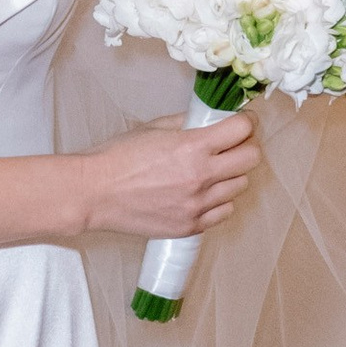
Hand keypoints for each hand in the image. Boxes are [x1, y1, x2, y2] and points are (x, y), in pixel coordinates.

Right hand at [81, 109, 258, 241]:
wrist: (93, 193)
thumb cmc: (117, 158)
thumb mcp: (153, 128)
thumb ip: (187, 124)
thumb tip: (210, 120)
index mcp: (192, 147)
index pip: (242, 130)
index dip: (246, 122)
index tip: (243, 122)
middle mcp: (201, 176)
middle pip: (251, 159)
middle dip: (246, 146)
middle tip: (233, 145)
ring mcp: (197, 205)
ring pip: (240, 186)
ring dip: (232, 175)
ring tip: (213, 171)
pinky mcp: (190, 226)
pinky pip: (224, 211)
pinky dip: (219, 200)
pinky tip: (203, 193)